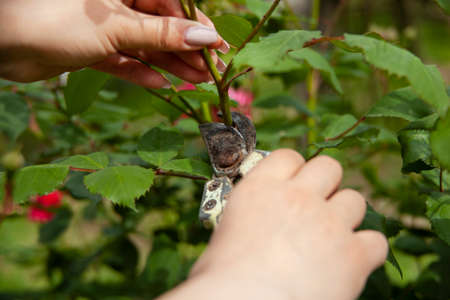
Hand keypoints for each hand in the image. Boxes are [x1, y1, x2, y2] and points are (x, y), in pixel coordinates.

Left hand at [0, 0, 227, 86]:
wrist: (1, 43)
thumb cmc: (56, 20)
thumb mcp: (117, 27)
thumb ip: (162, 34)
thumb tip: (206, 37)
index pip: (170, 4)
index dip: (196, 26)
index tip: (218, 47)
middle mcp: (114, 3)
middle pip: (160, 26)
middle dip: (185, 49)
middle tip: (210, 72)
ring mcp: (103, 27)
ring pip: (145, 45)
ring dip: (169, 64)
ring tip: (195, 82)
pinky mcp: (92, 48)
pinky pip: (123, 60)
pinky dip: (141, 72)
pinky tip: (161, 85)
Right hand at [161, 150, 387, 299]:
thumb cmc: (224, 277)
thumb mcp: (225, 230)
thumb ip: (250, 212)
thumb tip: (258, 218)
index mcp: (262, 187)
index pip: (288, 156)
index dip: (295, 169)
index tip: (295, 184)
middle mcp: (298, 197)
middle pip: (329, 166)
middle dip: (327, 184)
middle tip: (318, 207)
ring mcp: (329, 223)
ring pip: (355, 199)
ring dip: (346, 216)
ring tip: (332, 239)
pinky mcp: (353, 254)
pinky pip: (375, 241)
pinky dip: (366, 251)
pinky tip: (350, 263)